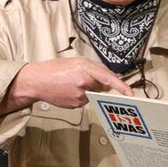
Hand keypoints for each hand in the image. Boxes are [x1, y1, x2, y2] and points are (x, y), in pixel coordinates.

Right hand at [1, 57, 132, 112]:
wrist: (37, 81)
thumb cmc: (55, 69)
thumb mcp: (76, 62)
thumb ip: (94, 69)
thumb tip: (109, 79)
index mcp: (85, 68)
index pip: (108, 78)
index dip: (121, 86)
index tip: (130, 93)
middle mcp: (84, 83)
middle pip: (102, 86)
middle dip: (98, 83)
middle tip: (82, 78)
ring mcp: (80, 96)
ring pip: (93, 94)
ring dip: (88, 89)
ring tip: (71, 83)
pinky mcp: (76, 105)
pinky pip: (85, 100)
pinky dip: (81, 96)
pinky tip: (68, 90)